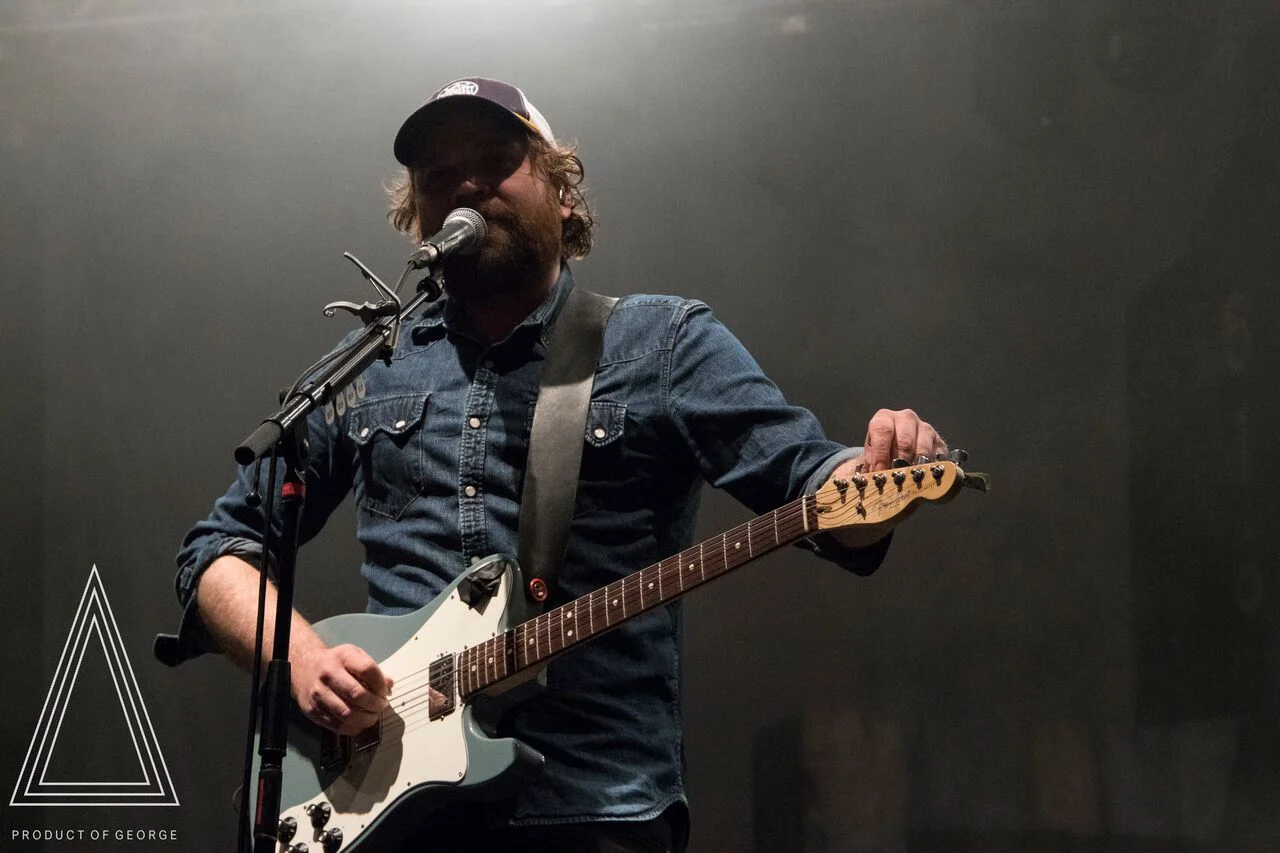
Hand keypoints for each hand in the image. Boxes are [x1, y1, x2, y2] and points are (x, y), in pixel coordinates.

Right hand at [291, 643, 393, 734]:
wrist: (305, 668)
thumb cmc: (336, 663)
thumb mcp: (355, 656)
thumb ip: (373, 670)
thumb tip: (389, 685)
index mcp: (342, 657)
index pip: (368, 670)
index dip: (380, 684)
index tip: (385, 692)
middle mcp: (328, 674)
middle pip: (357, 694)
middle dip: (375, 704)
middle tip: (381, 706)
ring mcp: (318, 694)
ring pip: (347, 714)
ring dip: (366, 719)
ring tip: (372, 716)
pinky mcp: (313, 711)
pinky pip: (337, 726)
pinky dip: (353, 728)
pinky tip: (359, 723)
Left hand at [828, 408, 946, 548]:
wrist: (896, 451)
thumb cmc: (880, 455)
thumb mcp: (870, 458)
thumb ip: (869, 467)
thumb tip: (865, 483)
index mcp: (884, 418)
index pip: (882, 430)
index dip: (880, 453)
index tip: (879, 472)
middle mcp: (905, 418)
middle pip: (905, 439)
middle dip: (899, 461)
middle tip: (897, 477)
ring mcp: (925, 428)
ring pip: (923, 447)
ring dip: (916, 466)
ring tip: (910, 479)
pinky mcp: (939, 442)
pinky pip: (939, 455)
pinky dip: (932, 467)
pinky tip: (925, 477)